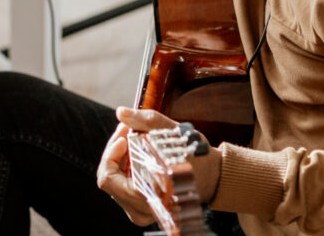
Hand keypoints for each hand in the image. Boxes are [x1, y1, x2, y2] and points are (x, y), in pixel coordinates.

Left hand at [96, 107, 221, 224]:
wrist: (215, 176)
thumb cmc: (196, 156)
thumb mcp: (173, 133)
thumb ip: (146, 120)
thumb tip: (120, 112)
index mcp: (148, 195)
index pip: (109, 177)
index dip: (110, 153)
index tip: (123, 135)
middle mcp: (142, 210)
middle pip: (108, 180)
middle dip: (114, 152)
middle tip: (125, 131)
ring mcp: (141, 211)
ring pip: (114, 183)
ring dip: (119, 159)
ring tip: (130, 139)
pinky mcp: (143, 208)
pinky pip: (122, 187)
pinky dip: (125, 168)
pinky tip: (134, 153)